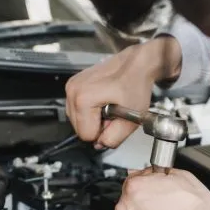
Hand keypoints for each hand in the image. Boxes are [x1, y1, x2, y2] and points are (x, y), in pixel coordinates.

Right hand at [65, 36, 181, 148]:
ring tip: (109, 105)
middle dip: (97, 126)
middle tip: (113, 113)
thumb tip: (101, 145)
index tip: (114, 119)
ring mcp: (72, 86)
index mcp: (83, 99)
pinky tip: (103, 101)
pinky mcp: (73, 84)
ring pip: (77, 120)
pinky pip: (77, 109)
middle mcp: (73, 91)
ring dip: (94, 119)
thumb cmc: (136, 84)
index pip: (86, 135)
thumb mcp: (131, 120)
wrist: (137, 64)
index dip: (102, 133)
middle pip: (79, 128)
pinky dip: (90, 110)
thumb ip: (114, 139)